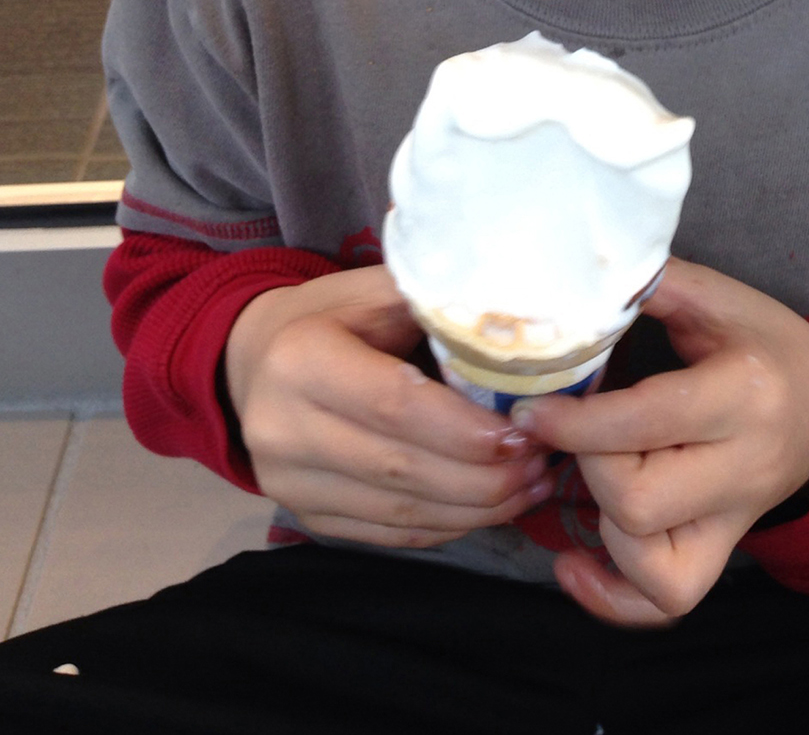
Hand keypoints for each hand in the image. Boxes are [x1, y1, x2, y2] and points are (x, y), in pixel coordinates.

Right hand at [224, 265, 551, 546]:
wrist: (251, 359)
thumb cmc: (329, 315)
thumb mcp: (372, 289)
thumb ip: (435, 304)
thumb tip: (522, 324)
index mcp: (301, 359)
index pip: (393, 404)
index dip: (463, 428)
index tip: (523, 432)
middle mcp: (283, 429)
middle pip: (399, 468)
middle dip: (483, 475)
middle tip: (543, 462)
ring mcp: (287, 482)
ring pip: (398, 512)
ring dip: (476, 507)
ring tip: (532, 485)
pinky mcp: (303, 515)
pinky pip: (387, 534)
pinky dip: (447, 526)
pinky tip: (492, 507)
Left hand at [510, 257, 808, 626]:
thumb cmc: (767, 344)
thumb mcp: (722, 298)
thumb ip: (654, 282)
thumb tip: (581, 269)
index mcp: (741, 392)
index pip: (646, 421)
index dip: (575, 420)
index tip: (531, 407)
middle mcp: (742, 466)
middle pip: (639, 501)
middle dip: (586, 466)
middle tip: (570, 433)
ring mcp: (735, 519)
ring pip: (652, 563)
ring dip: (601, 525)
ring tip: (589, 480)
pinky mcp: (724, 551)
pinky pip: (667, 601)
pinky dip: (612, 597)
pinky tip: (574, 564)